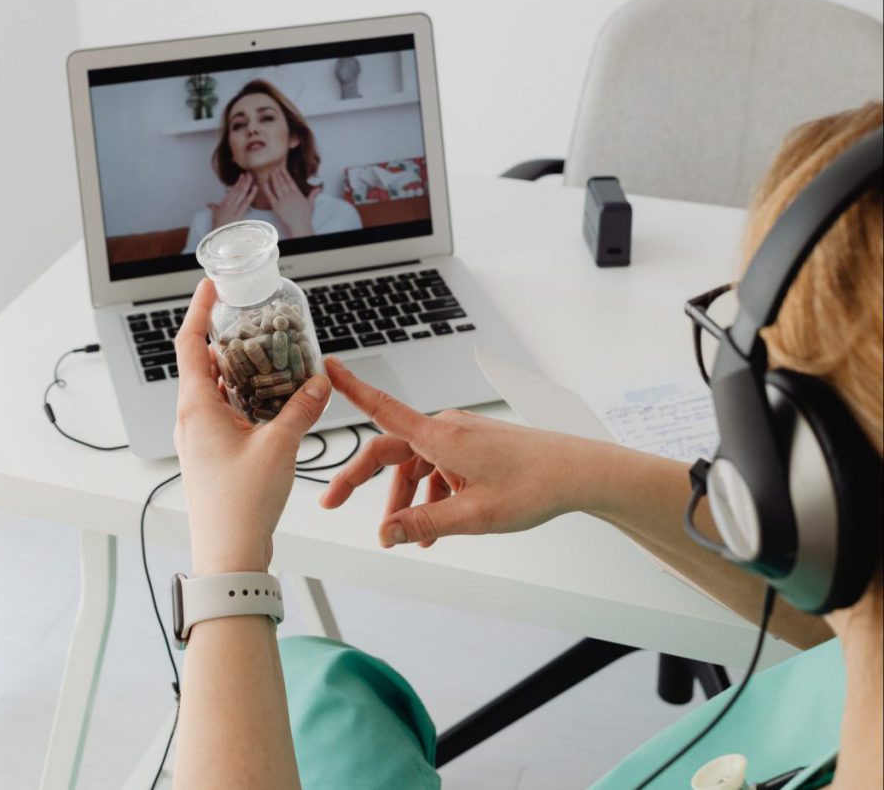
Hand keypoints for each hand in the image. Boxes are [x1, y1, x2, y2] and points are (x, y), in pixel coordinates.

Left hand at [174, 279, 331, 573]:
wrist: (228, 553)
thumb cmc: (241, 504)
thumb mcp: (280, 446)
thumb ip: (302, 409)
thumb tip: (318, 383)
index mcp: (197, 407)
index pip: (190, 343)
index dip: (199, 310)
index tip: (211, 286)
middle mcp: (192, 419)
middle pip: (203, 364)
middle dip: (228, 341)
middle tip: (255, 323)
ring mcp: (200, 438)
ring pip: (216, 390)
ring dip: (240, 372)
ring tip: (269, 358)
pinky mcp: (212, 454)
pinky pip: (224, 413)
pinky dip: (244, 398)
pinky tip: (272, 400)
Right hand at [209, 173, 257, 228]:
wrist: (219, 234)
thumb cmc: (217, 225)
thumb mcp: (215, 214)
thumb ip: (214, 207)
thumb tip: (210, 204)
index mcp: (224, 202)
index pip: (233, 190)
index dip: (238, 182)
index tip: (242, 176)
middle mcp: (229, 203)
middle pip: (238, 189)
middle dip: (244, 181)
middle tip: (249, 173)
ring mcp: (234, 207)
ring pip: (242, 193)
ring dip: (247, 184)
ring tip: (251, 177)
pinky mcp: (239, 213)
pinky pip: (247, 202)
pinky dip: (251, 194)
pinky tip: (255, 188)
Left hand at [261, 167, 319, 237]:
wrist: (300, 226)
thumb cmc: (305, 217)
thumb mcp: (311, 204)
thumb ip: (313, 195)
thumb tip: (318, 189)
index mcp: (297, 194)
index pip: (290, 181)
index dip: (285, 174)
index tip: (282, 168)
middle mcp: (290, 195)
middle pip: (283, 182)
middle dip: (278, 174)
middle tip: (274, 167)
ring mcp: (283, 200)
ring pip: (277, 187)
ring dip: (274, 179)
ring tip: (271, 172)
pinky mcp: (276, 206)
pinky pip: (270, 196)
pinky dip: (267, 189)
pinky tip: (265, 183)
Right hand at [319, 357, 608, 547]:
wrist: (579, 472)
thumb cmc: (534, 486)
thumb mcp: (473, 516)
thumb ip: (424, 524)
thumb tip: (385, 534)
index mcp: (441, 437)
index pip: (383, 409)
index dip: (351, 389)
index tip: (325, 369)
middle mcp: (446, 430)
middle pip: (390, 450)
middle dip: (362, 479)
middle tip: (334, 503)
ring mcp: (461, 437)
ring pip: (416, 464)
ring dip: (406, 497)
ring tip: (409, 535)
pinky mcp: (474, 446)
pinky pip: (439, 468)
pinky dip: (431, 494)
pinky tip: (436, 526)